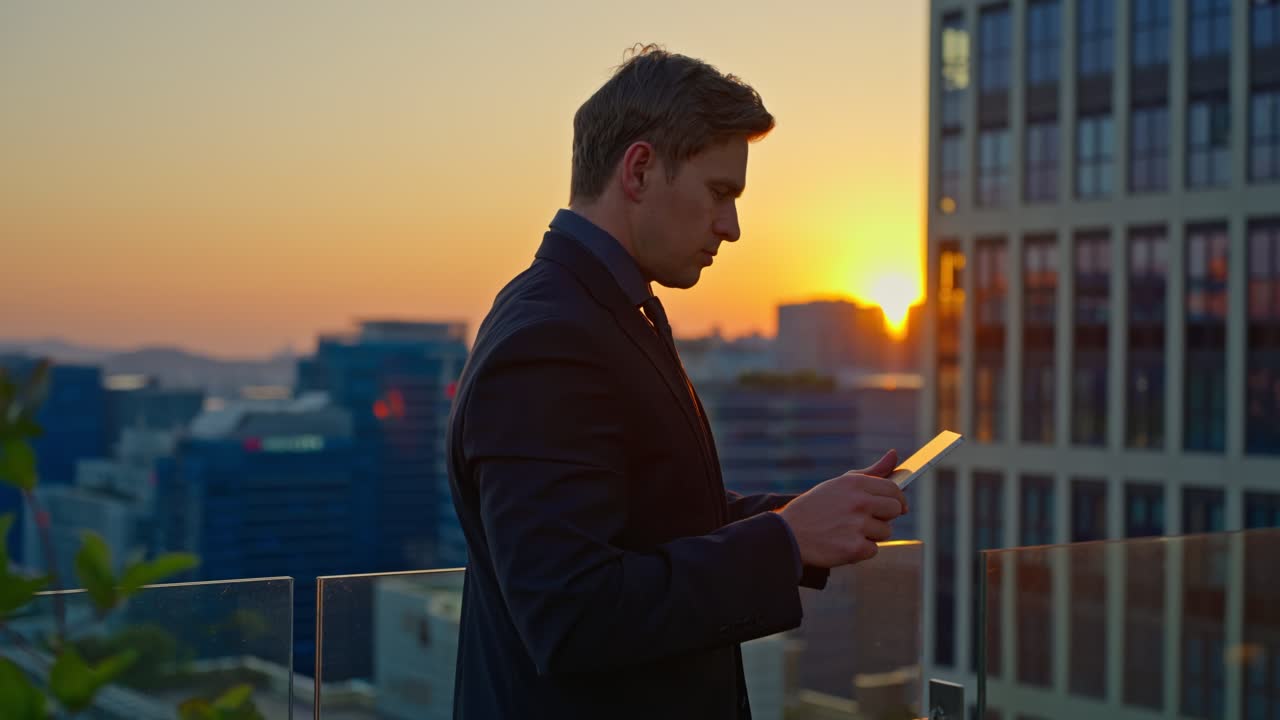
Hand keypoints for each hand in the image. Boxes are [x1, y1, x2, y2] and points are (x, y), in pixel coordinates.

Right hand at [775, 450, 907, 567]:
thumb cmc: (816, 507)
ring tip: (847, 531)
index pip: (893, 489)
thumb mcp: (840, 484)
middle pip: (895, 510)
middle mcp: (858, 502)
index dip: (898, 499)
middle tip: (867, 520)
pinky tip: (842, 543)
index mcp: (855, 483)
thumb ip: (871, 472)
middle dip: (885, 516)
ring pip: (885, 532)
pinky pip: (873, 550)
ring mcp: (857, 526)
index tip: (898, 506)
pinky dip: (861, 550)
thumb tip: (894, 454)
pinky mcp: (854, 548)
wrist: (788, 533)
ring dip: (871, 535)